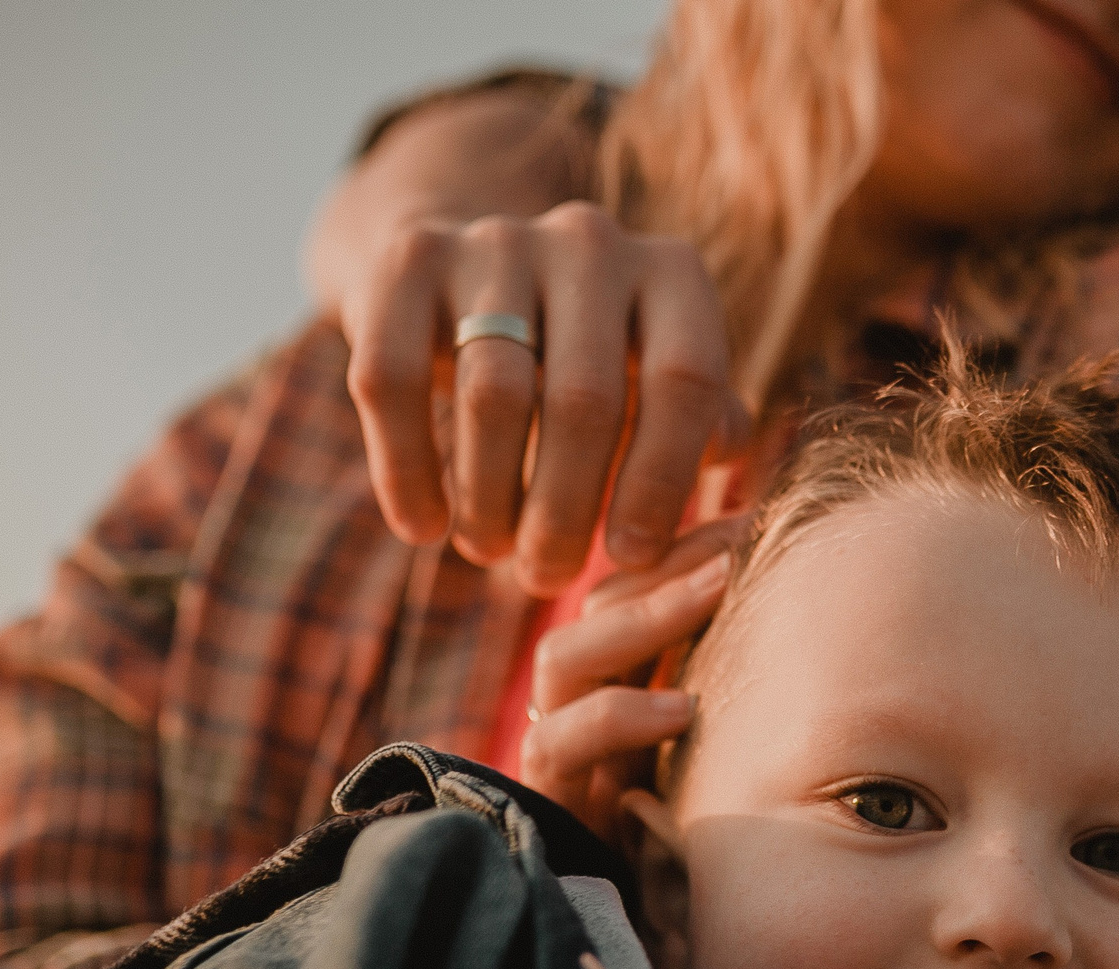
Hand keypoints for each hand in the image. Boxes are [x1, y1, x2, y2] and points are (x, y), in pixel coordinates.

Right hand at [339, 196, 743, 594]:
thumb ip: (705, 423)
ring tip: (491, 552)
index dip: (660, 482)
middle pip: (584, 399)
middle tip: (549, 578)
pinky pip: (391, 378)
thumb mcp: (661, 381)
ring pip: (492, 394)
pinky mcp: (407, 258)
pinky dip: (406, 469)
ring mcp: (496, 240)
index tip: (631, 558)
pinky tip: (422, 528)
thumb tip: (726, 457)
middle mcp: (590, 241)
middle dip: (566, 509)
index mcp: (673, 274)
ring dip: (490, 497)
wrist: (477, 277)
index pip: (684, 382)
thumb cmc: (600, 360)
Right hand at [515, 511, 747, 840]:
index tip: (754, 516)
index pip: (632, 594)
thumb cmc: (715, 865)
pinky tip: (681, 707)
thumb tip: (823, 620)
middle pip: (596, 609)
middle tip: (738, 535)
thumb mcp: (737, 770)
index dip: (683, 551)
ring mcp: (559, 759)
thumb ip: (752, 702)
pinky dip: (619, 714)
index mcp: (624, 692)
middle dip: (663, 565)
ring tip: (715, 588)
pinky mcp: (552, 807)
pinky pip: (563, 743)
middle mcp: (580, 717)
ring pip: (566, 660)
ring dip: (644, 617)